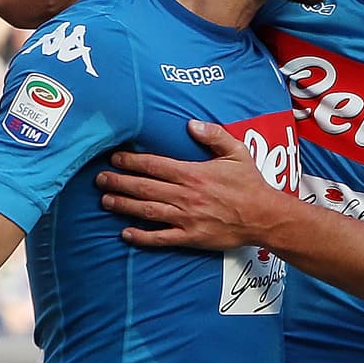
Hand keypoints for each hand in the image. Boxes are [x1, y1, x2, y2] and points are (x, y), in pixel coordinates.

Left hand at [96, 120, 282, 248]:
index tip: (114, 158)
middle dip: (118, 182)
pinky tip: (125, 233)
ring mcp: (186, 218)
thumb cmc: (250, 183)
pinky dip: (141, 236)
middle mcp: (185, 196)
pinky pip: (161, 238)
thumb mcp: (237, 151)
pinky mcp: (190, 237)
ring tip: (105, 201)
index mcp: (192, 174)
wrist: (264, 216)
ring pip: (147, 211)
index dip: (131, 161)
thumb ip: (213, 135)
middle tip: (99, 179)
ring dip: (123, 206)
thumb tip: (190, 124)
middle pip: (144, 187)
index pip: (154, 165)